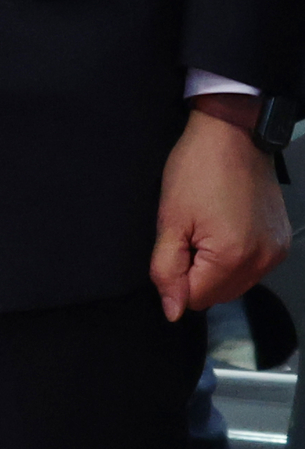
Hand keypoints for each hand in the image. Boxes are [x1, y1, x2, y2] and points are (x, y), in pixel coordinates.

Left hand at [156, 97, 289, 318]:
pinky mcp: (282, 242)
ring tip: (207, 227)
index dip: (177, 276)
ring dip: (216, 266)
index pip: (196, 298)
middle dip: (197, 272)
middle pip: (218, 294)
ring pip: (236, 283)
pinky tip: (225, 227)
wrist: (232, 136)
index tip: (176, 244)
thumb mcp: (170, 219)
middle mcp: (263, 262)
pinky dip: (235, 257)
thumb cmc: (196, 170)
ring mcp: (276, 253)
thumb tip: (173, 311)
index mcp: (233, 258)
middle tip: (190, 233)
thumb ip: (167, 269)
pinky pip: (253, 267)